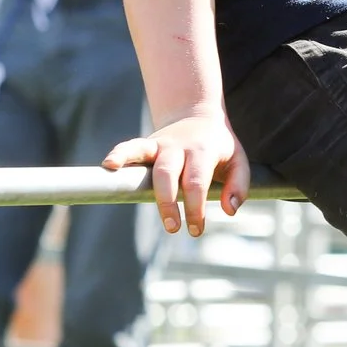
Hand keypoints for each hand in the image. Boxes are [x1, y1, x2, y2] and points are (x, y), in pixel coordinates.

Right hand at [103, 112, 245, 234]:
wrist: (199, 116)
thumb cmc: (219, 147)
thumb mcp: (238, 161)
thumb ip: (239, 186)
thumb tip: (230, 211)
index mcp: (203, 151)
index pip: (196, 182)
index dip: (195, 208)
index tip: (195, 230)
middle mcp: (179, 146)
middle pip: (168, 173)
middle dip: (168, 202)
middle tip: (172, 227)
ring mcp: (160, 144)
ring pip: (145, 156)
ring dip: (136, 176)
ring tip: (127, 195)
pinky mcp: (147, 144)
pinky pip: (130, 147)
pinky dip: (119, 154)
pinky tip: (107, 166)